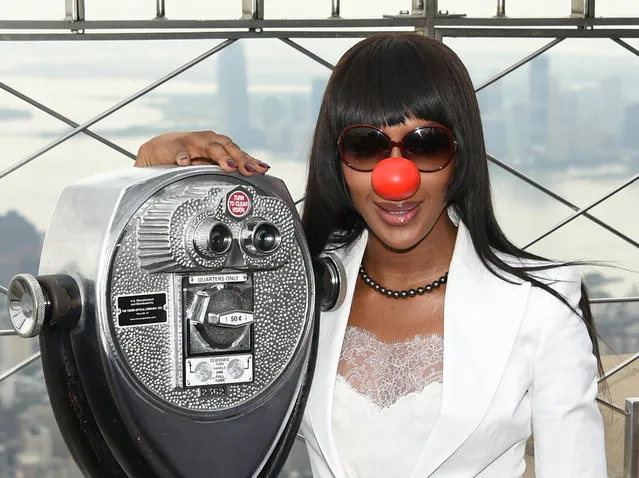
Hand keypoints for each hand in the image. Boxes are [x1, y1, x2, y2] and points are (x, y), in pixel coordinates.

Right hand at [135, 130, 269, 175]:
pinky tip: (185, 162)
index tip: (263, 169)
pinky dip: (183, 156)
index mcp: (218, 144)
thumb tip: (249, 179)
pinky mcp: (173, 146)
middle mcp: (208, 140)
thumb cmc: (189, 156)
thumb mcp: (209, 163)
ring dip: (220, 156)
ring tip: (228, 166)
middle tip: (249, 170)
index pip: (238, 151)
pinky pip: (179, 151)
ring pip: (208, 147)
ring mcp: (191, 142)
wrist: (159, 149)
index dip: (250, 160)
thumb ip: (226, 168)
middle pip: (227, 147)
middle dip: (240, 158)